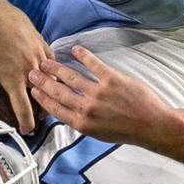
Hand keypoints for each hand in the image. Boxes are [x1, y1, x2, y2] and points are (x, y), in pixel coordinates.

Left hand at [0, 0, 50, 133]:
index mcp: (14, 78)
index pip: (25, 109)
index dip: (26, 124)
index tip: (26, 132)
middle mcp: (30, 68)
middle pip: (44, 97)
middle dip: (42, 111)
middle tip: (38, 118)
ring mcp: (39, 55)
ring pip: (52, 80)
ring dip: (50, 92)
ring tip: (45, 99)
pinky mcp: (42, 42)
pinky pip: (53, 62)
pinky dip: (53, 72)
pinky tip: (49, 76)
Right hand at [28, 45, 166, 145]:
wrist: (151, 125)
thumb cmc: (125, 131)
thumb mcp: (98, 133)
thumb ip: (81, 121)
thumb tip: (66, 110)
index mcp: (82, 123)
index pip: (55, 108)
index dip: (42, 98)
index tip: (33, 90)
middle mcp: (87, 108)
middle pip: (58, 91)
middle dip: (43, 81)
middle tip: (33, 72)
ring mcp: (99, 93)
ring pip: (71, 76)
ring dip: (57, 68)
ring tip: (47, 62)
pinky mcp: (112, 79)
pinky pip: (93, 64)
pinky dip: (82, 55)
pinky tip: (74, 50)